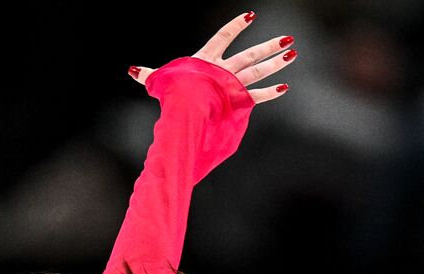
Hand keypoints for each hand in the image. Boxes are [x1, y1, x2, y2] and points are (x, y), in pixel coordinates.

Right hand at [129, 11, 296, 103]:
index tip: (250, 16)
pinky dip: (270, 92)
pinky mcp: (237, 100)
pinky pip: (256, 96)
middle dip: (269, 46)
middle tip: (288, 39)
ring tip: (292, 53)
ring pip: (258, 70)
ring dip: (276, 62)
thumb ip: (148, 75)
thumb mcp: (159, 80)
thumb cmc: (171, 93)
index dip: (235, 26)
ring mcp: (233, 84)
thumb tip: (131, 70)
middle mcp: (223, 69)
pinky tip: (284, 87)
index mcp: (206, 60)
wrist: (186, 107)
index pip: (222, 37)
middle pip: (250, 54)